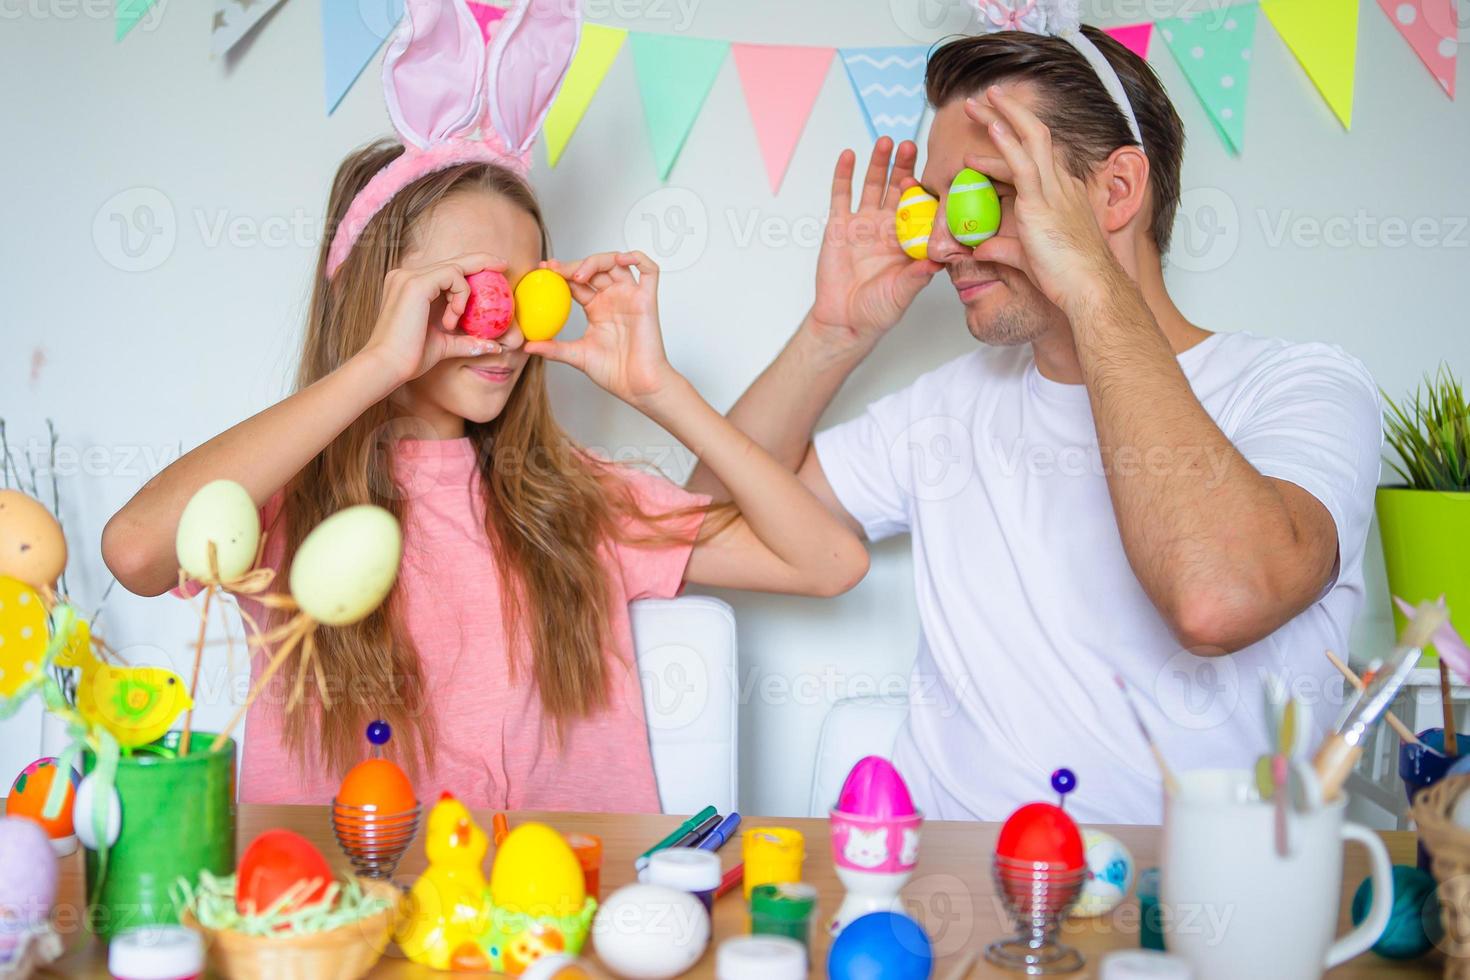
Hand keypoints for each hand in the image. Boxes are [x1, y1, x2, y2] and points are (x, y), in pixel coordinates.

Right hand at [359, 253, 509, 383]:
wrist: (388, 365)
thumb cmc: (411, 357)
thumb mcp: (445, 345)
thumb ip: (468, 341)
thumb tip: (496, 347)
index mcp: (410, 285)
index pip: (446, 268)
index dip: (473, 265)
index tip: (497, 269)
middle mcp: (407, 275)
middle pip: (453, 260)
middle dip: (482, 261)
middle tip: (504, 265)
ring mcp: (409, 276)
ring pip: (455, 268)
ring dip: (465, 294)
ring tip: (454, 320)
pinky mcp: (416, 283)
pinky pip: (453, 276)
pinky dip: (460, 295)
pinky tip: (453, 316)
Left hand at [524, 252, 680, 410]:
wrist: (637, 386)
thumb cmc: (614, 373)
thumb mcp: (576, 356)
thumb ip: (554, 348)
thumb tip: (527, 346)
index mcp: (597, 308)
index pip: (577, 282)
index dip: (561, 273)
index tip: (542, 271)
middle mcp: (613, 299)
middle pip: (594, 268)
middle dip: (573, 265)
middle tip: (555, 270)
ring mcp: (631, 297)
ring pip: (617, 263)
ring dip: (596, 260)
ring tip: (579, 275)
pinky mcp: (647, 300)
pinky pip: (649, 270)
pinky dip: (637, 258)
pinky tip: (621, 259)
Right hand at [809, 138, 941, 350]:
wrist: (845, 321)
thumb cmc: (878, 311)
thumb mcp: (904, 292)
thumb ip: (919, 275)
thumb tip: (940, 260)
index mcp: (907, 240)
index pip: (920, 207)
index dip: (925, 189)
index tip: (933, 172)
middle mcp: (887, 227)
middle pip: (897, 189)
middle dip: (904, 167)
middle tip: (912, 146)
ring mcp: (862, 224)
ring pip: (872, 185)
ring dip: (879, 163)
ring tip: (886, 142)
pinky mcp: (838, 225)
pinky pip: (841, 195)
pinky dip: (844, 174)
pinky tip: (850, 155)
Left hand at [961, 87, 1124, 311]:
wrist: (1089, 288)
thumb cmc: (1068, 277)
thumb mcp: (1027, 258)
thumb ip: (1002, 249)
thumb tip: (980, 248)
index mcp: (1062, 193)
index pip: (1032, 159)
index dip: (1009, 144)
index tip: (990, 134)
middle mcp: (1060, 184)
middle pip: (1033, 136)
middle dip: (1007, 114)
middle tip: (983, 99)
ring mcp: (1053, 189)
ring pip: (1028, 138)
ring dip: (1000, 116)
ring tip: (976, 102)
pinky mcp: (1041, 201)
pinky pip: (1022, 161)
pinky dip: (1005, 140)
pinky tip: (991, 124)